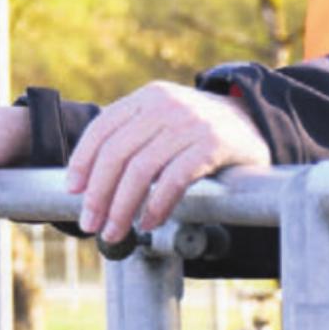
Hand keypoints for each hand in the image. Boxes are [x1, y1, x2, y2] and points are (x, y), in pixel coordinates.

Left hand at [65, 82, 270, 243]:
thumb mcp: (164, 123)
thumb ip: (133, 141)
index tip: (72, 191)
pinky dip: (157, 205)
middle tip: (90, 223)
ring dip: (122, 207)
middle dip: (98, 193)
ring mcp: (190, 122)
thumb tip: (88, 187)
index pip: (102, 128)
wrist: (255, 124)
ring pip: (142, 169)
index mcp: (147, 97)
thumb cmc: (198, 134)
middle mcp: (165, 105)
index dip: (82, 161)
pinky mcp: (213, 143)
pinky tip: (149, 223)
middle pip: (117, 152)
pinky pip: (175, 179)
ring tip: (115, 232)